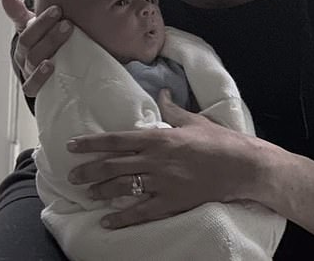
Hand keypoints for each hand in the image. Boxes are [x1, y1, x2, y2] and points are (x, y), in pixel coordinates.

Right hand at [1, 0, 73, 95]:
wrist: (55, 73)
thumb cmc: (44, 45)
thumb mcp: (34, 29)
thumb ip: (21, 15)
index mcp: (23, 44)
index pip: (27, 33)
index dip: (41, 22)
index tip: (57, 9)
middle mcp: (24, 60)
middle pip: (32, 48)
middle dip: (50, 35)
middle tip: (67, 23)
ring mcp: (30, 75)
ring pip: (35, 63)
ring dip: (50, 49)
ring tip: (65, 40)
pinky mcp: (38, 91)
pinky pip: (33, 86)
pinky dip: (40, 77)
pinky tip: (51, 67)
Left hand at [67, 89, 267, 228]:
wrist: (241, 166)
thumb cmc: (218, 140)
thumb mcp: (193, 120)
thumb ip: (172, 108)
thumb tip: (162, 92)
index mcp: (159, 138)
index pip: (116, 140)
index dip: (92, 143)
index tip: (72, 146)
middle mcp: (155, 160)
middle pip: (113, 166)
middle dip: (89, 171)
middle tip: (71, 176)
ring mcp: (162, 183)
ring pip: (123, 188)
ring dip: (101, 191)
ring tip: (87, 193)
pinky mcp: (172, 202)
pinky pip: (142, 212)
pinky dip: (122, 218)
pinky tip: (107, 221)